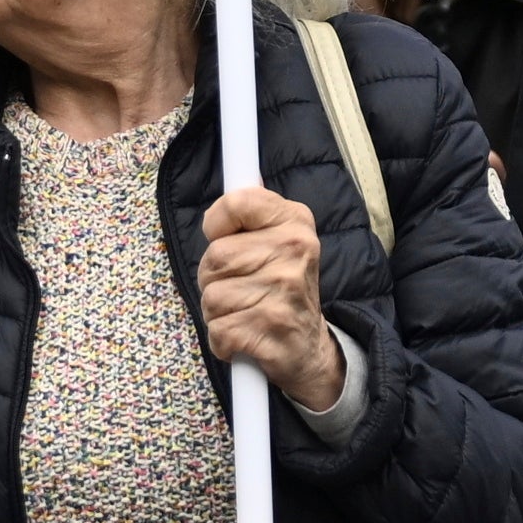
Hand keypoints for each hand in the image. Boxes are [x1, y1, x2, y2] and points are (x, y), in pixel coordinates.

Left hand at [194, 184, 350, 413]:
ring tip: (245, 313)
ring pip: (212, 297)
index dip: (217, 224)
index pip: (236, 202)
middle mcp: (294, 249)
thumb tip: (240, 173)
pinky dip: (222, 341)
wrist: (311, 349)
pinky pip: (218, 330)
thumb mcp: (279, 240)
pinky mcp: (272, 327)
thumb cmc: (282, 289)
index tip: (226, 238)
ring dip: (217, 313)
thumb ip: (253, 213)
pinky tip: (244, 338)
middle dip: (213, 280)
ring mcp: (285, 289)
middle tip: (240, 290)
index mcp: (294, 221)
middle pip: (214, 257)